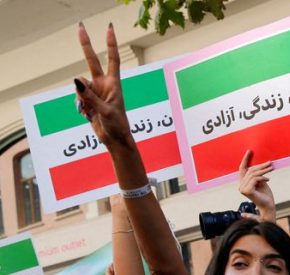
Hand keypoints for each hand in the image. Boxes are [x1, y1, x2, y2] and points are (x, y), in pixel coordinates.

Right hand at [75, 23, 131, 146]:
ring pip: (79, 85)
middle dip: (86, 45)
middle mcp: (104, 84)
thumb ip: (90, 96)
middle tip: (80, 25)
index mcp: (114, 84)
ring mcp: (95, 91)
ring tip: (91, 111)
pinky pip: (77, 96)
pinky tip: (87, 114)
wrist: (115, 139)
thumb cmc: (117, 125)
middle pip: (92, 61)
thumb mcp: (106, 111)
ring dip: (81, 97)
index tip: (109, 29)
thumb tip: (76, 81)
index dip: (110, 44)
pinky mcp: (88, 100)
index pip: (112, 59)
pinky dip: (79, 105)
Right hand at [238, 150, 275, 221]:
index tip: (250, 151)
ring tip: (271, 170)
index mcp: (243, 183)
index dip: (245, 159)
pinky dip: (263, 178)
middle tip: (270, 163)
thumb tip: (261, 165)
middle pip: (250, 170)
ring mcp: (242, 189)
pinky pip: (255, 179)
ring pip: (253, 174)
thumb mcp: (262, 181)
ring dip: (264, 171)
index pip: (242, 169)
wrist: (268, 206)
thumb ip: (258, 174)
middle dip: (260, 166)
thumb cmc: (266, 195)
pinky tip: (268, 179)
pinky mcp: (247, 191)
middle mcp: (241, 186)